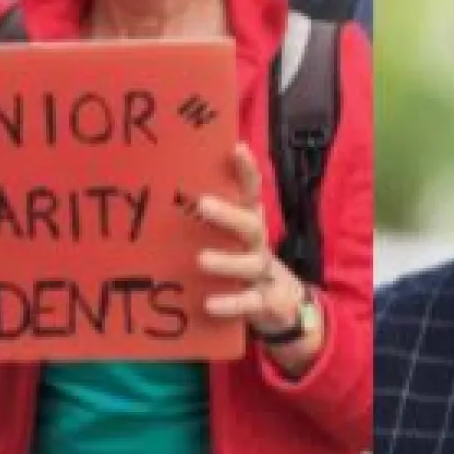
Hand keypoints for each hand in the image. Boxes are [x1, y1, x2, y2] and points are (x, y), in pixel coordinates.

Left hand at [196, 143, 323, 372]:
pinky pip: (248, 302)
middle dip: (229, 214)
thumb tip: (169, 188)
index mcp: (251, 223)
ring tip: (201, 259)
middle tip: (202, 204)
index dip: (248, 171)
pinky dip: (231, 303)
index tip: (237, 148)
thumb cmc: (243, 261)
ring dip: (227, 261)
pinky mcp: (263, 302)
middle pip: (251, 225)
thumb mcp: (233, 236)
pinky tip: (210, 304)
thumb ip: (212, 216)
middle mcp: (258, 244)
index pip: (252, 192)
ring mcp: (263, 273)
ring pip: (250, 263)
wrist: (284, 305)